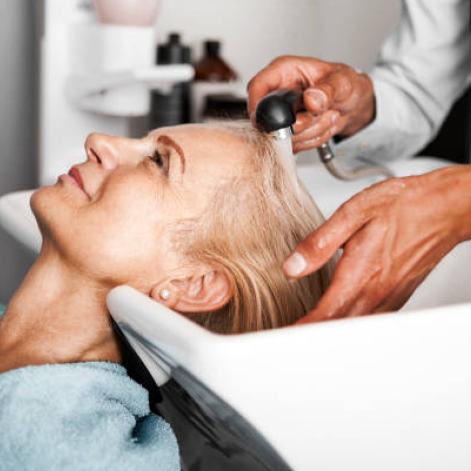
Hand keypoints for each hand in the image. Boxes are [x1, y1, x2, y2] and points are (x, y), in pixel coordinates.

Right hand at [247, 55, 374, 152]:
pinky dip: (311, 140)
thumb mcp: (343, 82)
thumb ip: (328, 90)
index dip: (257, 104)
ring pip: (284, 136)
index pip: (257, 86)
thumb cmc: (345, 85)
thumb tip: (311, 99)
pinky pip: (293, 145)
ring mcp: (281, 115)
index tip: (269, 120)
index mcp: (284, 71)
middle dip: (298, 124)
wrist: (352, 104)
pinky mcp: (287, 132)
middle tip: (318, 115)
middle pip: (270, 118)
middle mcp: (278, 93)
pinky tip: (321, 126)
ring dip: (310, 132)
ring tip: (325, 117)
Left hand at [283, 166, 470, 322]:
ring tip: (305, 331)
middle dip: (311, 337)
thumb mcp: (354, 213)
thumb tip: (292, 267)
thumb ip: (320, 243)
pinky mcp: (397, 295)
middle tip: (287, 336)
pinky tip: (338, 318)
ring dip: (330, 332)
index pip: (325, 315)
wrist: (444, 206)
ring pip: (355, 328)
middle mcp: (376, 292)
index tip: (283, 336)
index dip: (302, 331)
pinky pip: (370, 320)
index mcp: (361, 274)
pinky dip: (350, 325)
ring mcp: (389, 297)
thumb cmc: (404, 205)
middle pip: (338, 328)